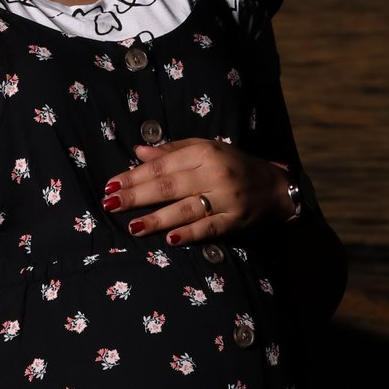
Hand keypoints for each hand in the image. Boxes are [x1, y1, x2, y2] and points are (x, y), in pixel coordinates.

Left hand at [105, 138, 291, 242]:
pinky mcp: (235, 222)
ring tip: (132, 226)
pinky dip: (189, 234)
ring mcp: (226, 199)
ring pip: (185, 209)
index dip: (135, 175)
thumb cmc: (236, 165)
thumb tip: (138, 152)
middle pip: (169, 187)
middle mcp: (214, 174)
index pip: (162, 166)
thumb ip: (172, 150)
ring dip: (156, 218)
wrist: (277, 188)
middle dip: (136, 196)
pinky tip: (169, 239)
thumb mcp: (207, 149)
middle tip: (110, 204)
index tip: (111, 184)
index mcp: (205, 152)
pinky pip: (209, 229)